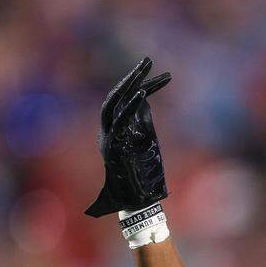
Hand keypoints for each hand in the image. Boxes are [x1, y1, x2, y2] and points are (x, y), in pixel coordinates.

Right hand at [85, 57, 171, 217]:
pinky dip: (131, 105)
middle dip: (131, 76)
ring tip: (149, 64)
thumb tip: (146, 110)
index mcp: (111, 135)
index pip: (120, 104)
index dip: (136, 87)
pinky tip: (145, 90)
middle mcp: (107, 134)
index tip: (158, 77)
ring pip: (116, 102)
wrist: (135, 207)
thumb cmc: (139, 187)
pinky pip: (121, 120)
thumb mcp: (143, 154)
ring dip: (132, 81)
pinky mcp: (114, 146)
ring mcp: (109, 139)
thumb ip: (142, 133)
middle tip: (149, 60)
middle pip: (115, 97)